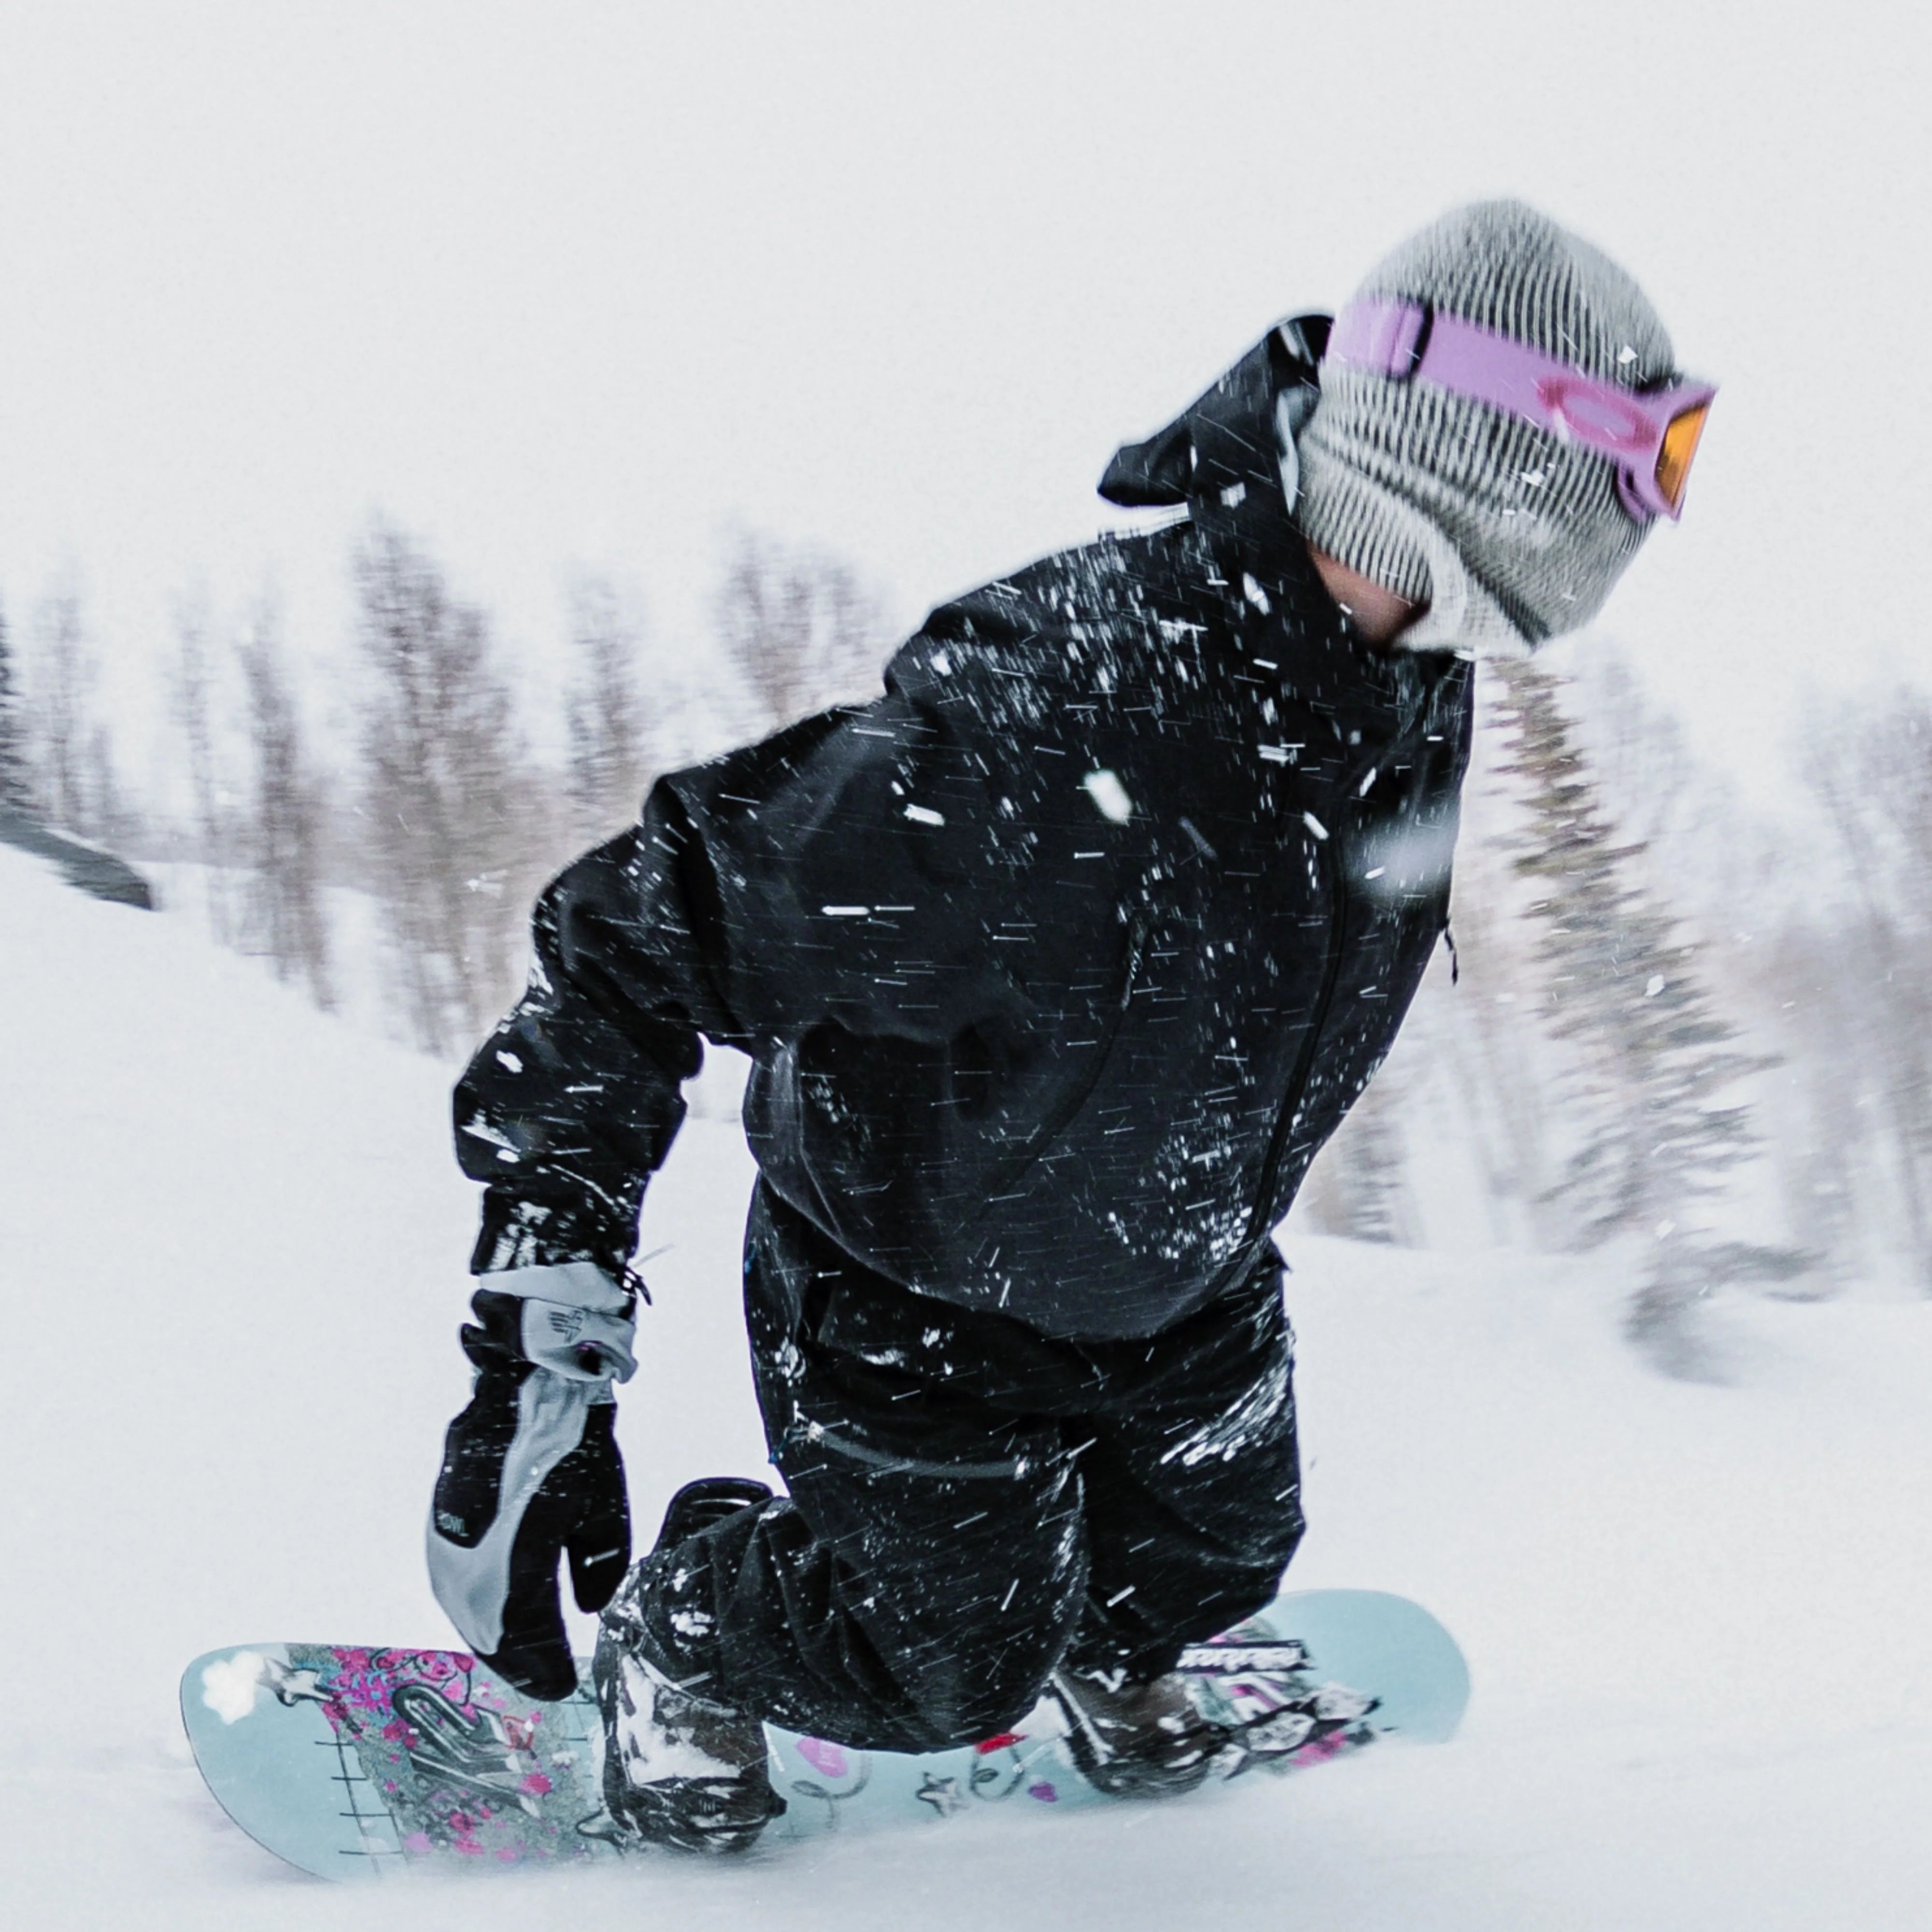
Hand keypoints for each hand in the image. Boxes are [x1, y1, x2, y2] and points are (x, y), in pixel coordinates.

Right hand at [426, 1262, 638, 1699]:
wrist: (523, 1382)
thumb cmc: (573, 1443)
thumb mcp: (603, 1508)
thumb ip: (598, 1566)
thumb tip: (588, 1609)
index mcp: (515, 1565)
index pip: (527, 1638)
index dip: (545, 1669)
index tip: (564, 1688)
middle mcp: (469, 1565)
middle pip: (488, 1637)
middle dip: (518, 1664)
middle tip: (544, 1681)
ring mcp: (445, 1545)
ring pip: (463, 1615)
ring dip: (492, 1642)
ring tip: (521, 1659)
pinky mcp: (437, 1526)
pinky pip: (451, 1586)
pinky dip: (472, 1610)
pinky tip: (491, 1617)